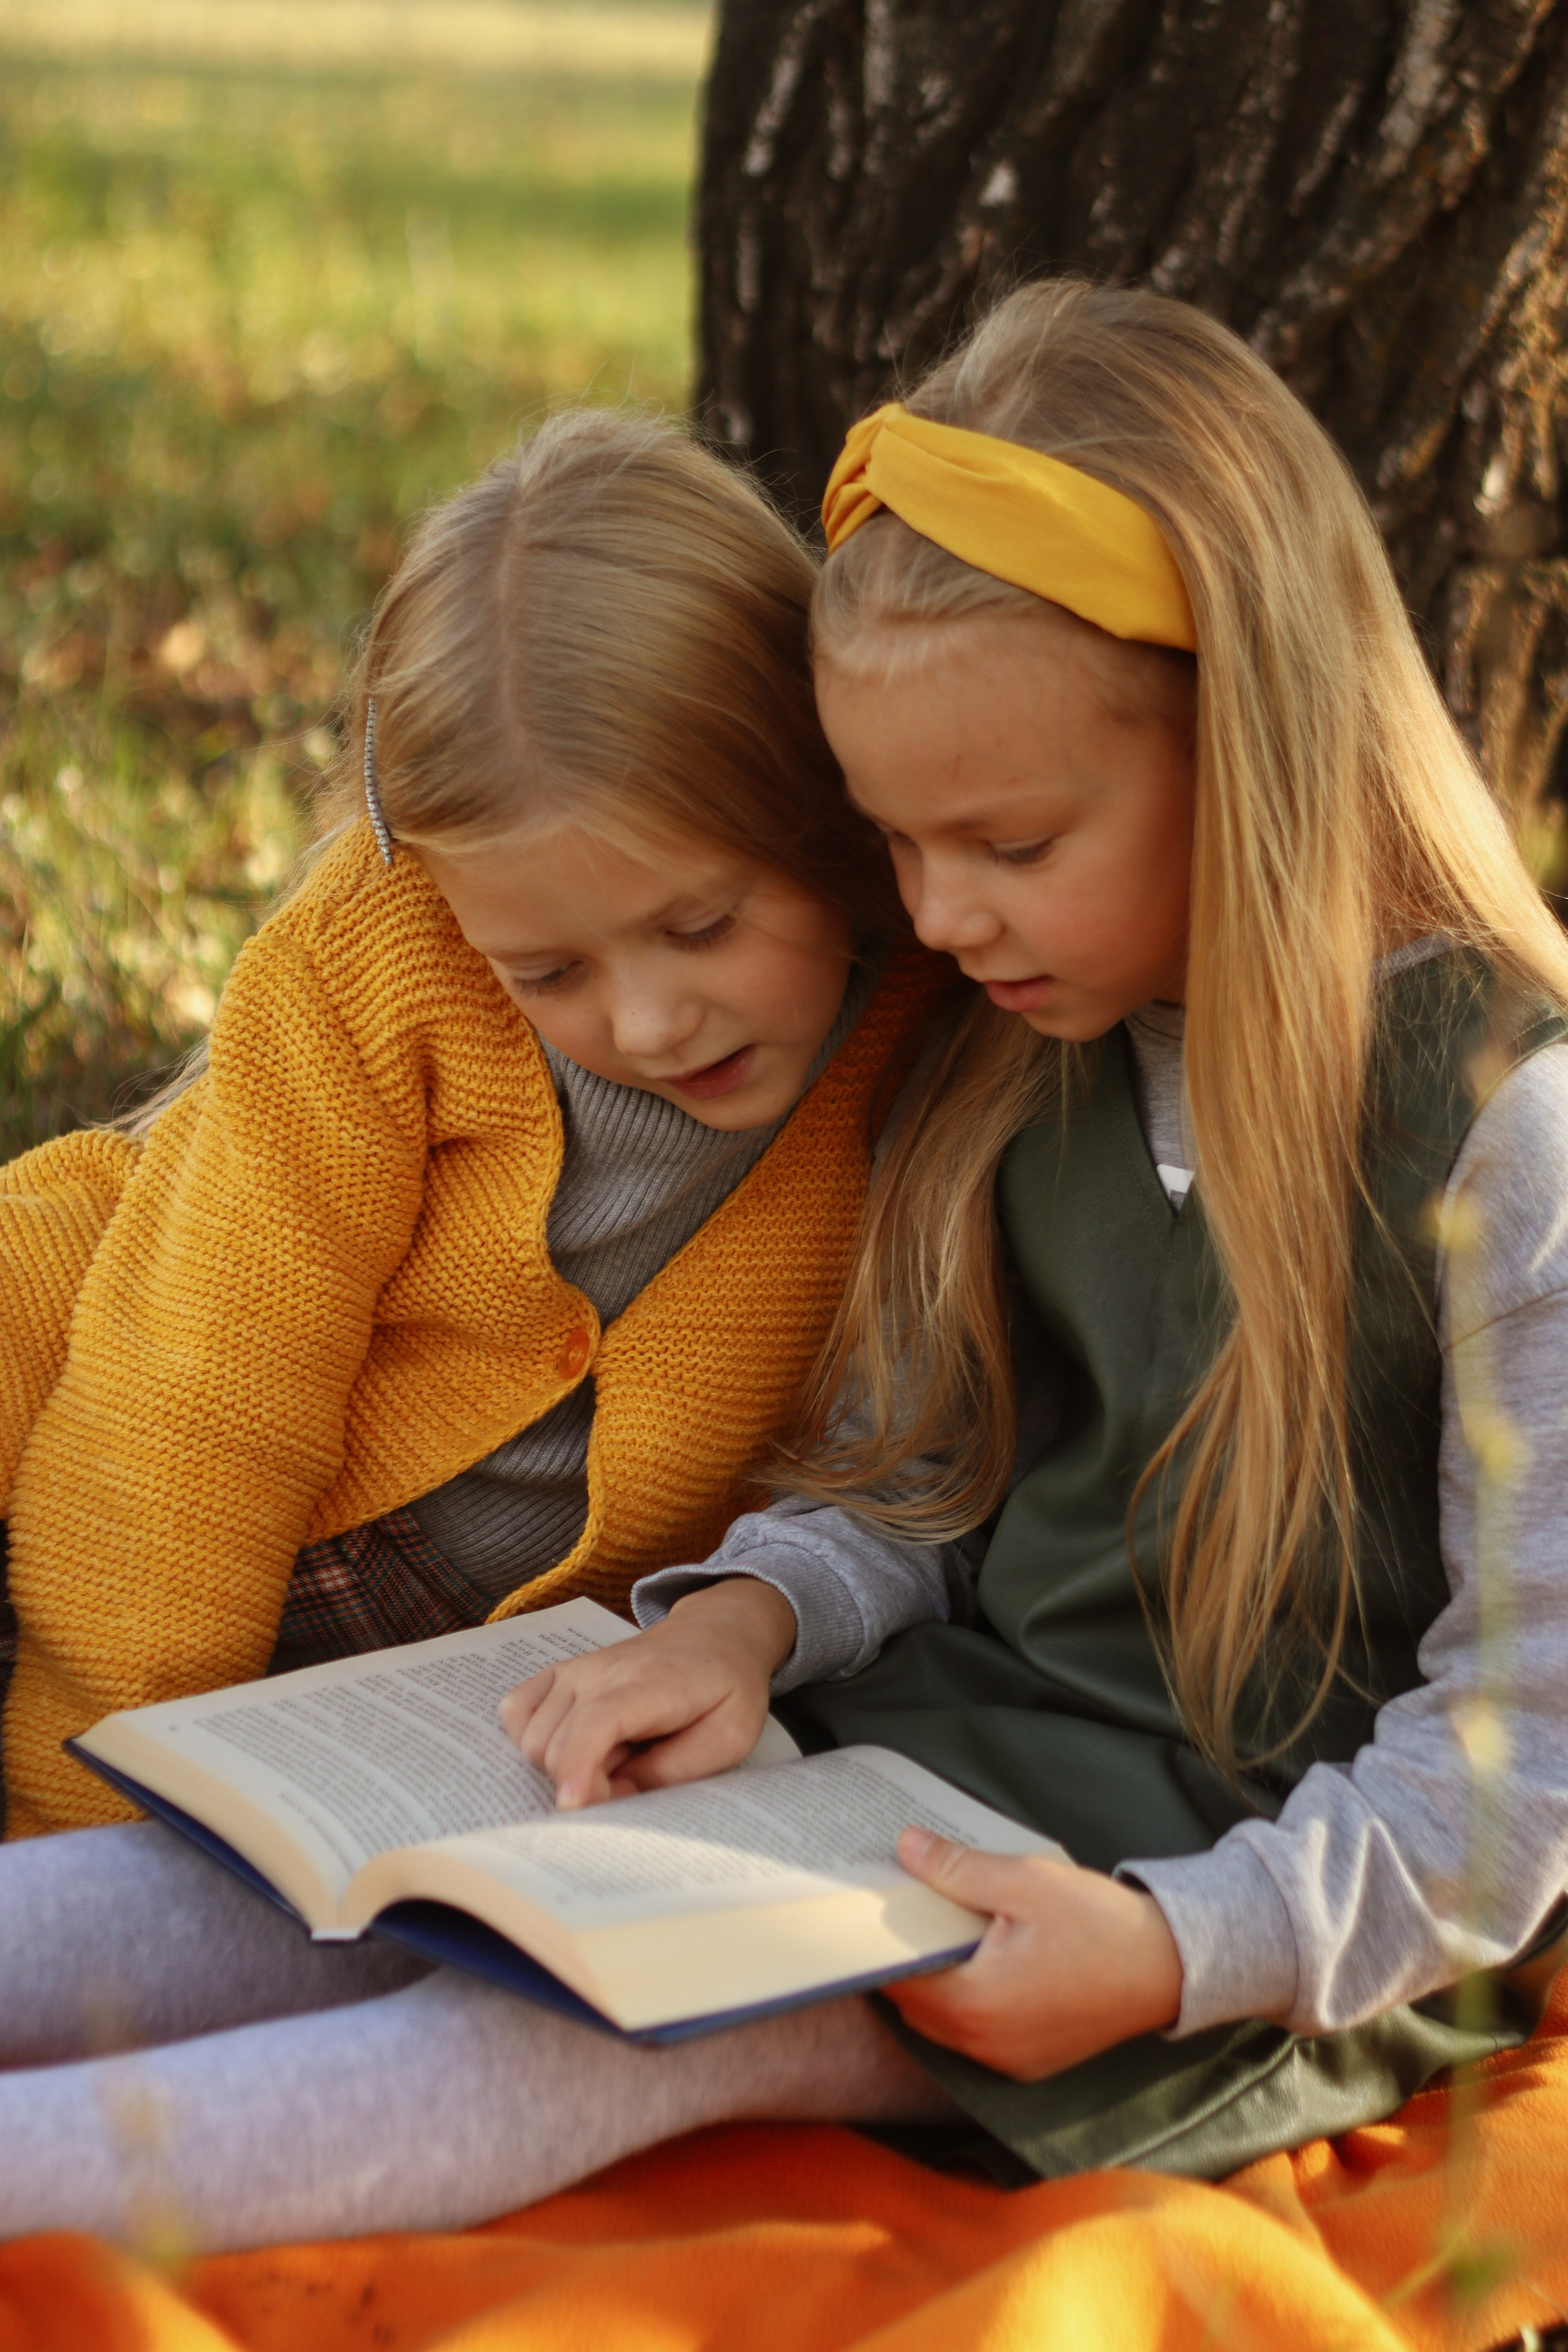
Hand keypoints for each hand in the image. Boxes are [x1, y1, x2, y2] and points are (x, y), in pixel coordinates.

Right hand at [497, 1578, 796, 1808]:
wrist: (716, 1635)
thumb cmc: (727, 1690)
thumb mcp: (727, 1741)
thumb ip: (670, 1772)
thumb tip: (612, 1795)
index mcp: (650, 1683)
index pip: (596, 1723)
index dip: (577, 1769)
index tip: (572, 1807)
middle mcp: (600, 1671)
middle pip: (554, 1744)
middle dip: (579, 1784)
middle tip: (626, 1787)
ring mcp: (575, 1668)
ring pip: (531, 1737)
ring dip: (559, 1766)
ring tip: (609, 1760)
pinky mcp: (561, 1672)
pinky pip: (516, 1710)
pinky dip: (530, 1738)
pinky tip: (569, 1745)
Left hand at [884, 1828, 1183, 2080]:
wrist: (1171, 1967)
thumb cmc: (1101, 1924)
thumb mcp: (1027, 1881)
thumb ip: (958, 1869)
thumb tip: (904, 1848)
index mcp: (974, 2005)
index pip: (896, 1979)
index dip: (878, 1944)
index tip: (869, 1910)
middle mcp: (984, 2046)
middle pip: (914, 2004)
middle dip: (905, 1961)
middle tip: (906, 1910)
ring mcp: (1008, 2060)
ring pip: (943, 2022)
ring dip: (936, 1982)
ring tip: (943, 1930)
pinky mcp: (1030, 2060)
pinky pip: (976, 2035)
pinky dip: (967, 2002)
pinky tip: (980, 1961)